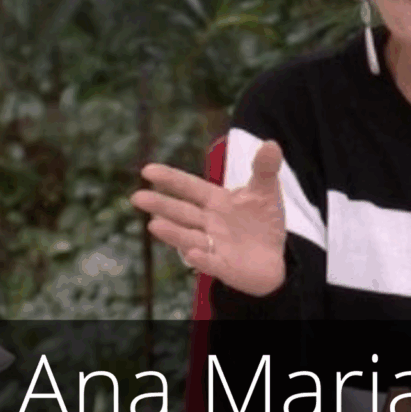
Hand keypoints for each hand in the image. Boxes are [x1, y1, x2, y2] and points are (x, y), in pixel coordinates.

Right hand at [129, 140, 286, 295]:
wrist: (273, 258)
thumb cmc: (262, 222)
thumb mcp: (266, 192)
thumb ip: (265, 169)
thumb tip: (271, 144)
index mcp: (216, 201)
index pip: (190, 187)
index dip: (170, 179)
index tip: (147, 170)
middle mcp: (209, 223)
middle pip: (182, 213)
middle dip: (161, 205)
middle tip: (137, 197)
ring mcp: (214, 246)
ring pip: (190, 237)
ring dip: (173, 233)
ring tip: (154, 225)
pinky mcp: (225, 267)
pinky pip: (211, 263)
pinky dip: (202, 259)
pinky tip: (193, 253)